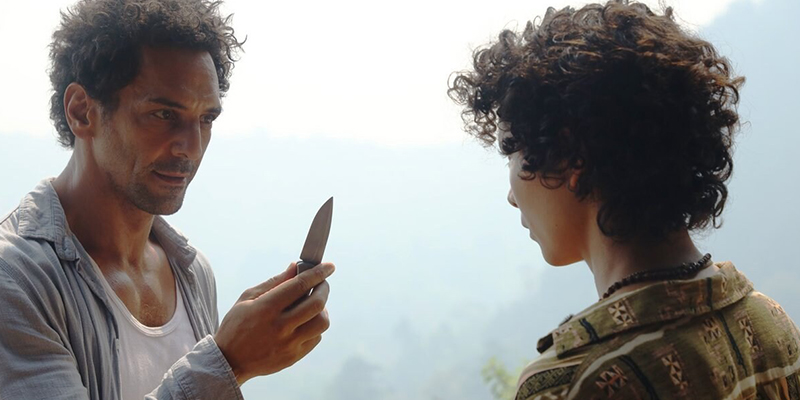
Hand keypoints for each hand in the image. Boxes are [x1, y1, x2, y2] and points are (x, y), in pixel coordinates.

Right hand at [214, 261, 333, 384]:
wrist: (229, 361)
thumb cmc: (236, 325)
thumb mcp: (247, 298)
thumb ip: (274, 282)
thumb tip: (295, 267)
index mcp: (267, 308)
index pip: (300, 285)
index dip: (318, 273)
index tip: (329, 266)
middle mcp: (280, 327)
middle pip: (317, 303)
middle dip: (324, 288)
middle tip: (322, 284)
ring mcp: (289, 344)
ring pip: (322, 322)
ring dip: (322, 309)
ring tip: (312, 305)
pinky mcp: (294, 357)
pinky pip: (316, 338)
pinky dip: (315, 326)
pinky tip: (304, 322)